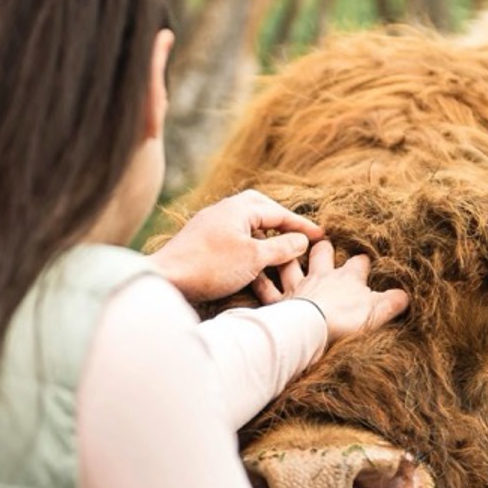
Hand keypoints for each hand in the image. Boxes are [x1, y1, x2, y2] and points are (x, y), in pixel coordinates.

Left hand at [149, 190, 325, 302]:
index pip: (279, 212)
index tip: (321, 235)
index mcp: (238, 208)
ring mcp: (211, 227)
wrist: (165, 280)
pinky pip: (233, 244)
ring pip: (247, 231)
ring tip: (281, 261)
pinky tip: (254, 270)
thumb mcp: (254, 258)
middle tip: (299, 239)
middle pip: (262, 213)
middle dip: (282, 227)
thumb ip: (282, 247)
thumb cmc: (210, 266)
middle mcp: (224, 211)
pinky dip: (249, 255)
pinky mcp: (202, 244)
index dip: (302, 226)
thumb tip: (301, 240)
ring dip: (266, 246)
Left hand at [254, 240, 408, 343]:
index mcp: (347, 278)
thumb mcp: (377, 312)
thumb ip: (392, 303)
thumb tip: (406, 296)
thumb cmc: (345, 320)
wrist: (312, 329)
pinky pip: (266, 288)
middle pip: (321, 253)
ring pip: (290, 263)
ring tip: (285, 248)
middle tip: (322, 242)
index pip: (358, 262)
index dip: (362, 260)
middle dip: (322, 247)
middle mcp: (321, 276)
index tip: (364, 259)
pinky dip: (260, 281)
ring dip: (287, 255)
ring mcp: (297, 287)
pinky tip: (255, 275)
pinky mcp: (278, 302)